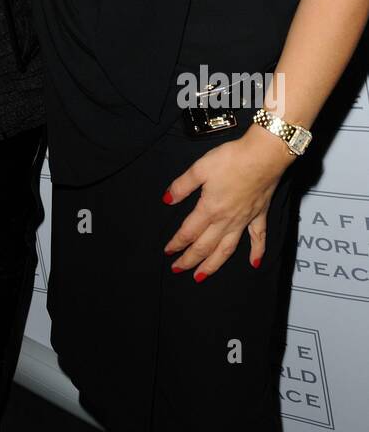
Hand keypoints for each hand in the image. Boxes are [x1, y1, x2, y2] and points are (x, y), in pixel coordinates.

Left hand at [162, 125, 292, 278]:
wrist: (263, 155)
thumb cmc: (231, 159)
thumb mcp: (199, 168)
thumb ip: (182, 186)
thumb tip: (167, 200)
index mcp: (209, 209)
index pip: (188, 232)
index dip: (176, 243)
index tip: (167, 252)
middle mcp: (226, 220)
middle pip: (205, 246)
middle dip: (189, 260)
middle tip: (178, 270)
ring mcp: (244, 220)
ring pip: (227, 249)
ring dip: (213, 265)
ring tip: (201, 276)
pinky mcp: (259, 215)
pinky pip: (258, 238)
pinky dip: (257, 252)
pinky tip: (254, 264)